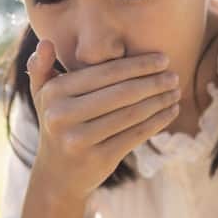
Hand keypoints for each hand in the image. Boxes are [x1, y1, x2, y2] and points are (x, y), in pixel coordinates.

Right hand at [25, 38, 181, 200]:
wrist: (57, 176)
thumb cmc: (58, 125)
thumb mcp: (43, 97)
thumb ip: (41, 68)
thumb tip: (46, 42)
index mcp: (54, 92)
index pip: (105, 73)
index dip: (138, 65)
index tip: (163, 59)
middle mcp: (62, 115)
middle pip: (121, 93)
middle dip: (153, 82)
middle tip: (174, 76)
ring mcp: (79, 139)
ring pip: (132, 114)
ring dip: (160, 101)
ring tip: (176, 91)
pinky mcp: (98, 158)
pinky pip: (136, 135)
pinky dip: (158, 121)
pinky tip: (172, 111)